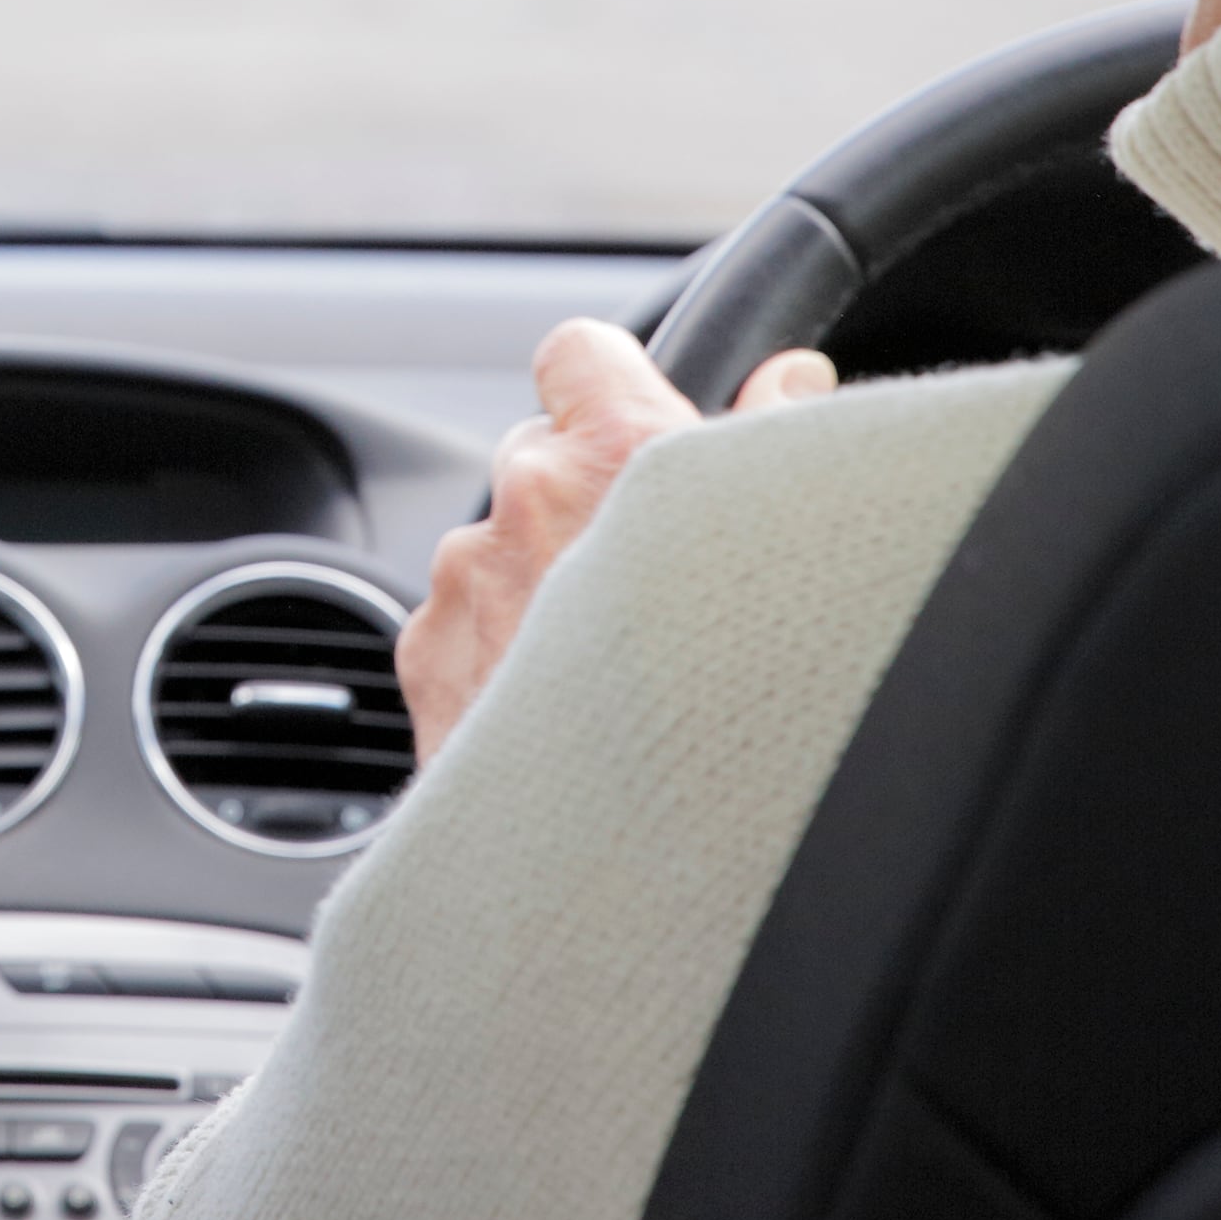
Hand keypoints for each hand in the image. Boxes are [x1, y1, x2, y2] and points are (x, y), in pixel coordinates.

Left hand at [397, 325, 836, 763]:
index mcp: (616, 458)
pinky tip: (566, 713)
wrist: (633, 868)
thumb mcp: (794, 553)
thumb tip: (789, 376)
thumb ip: (778, 439)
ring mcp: (462, 586)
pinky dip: (504, 654)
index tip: (640, 421)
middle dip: (583, 500)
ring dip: (542, 585)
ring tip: (617, 667)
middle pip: (537, 458)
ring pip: (499, 550)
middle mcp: (521, 507)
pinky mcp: (426, 662)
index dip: (611, 383)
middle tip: (652, 575)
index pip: (581, 350)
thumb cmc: (730, 713)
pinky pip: (465, 624)